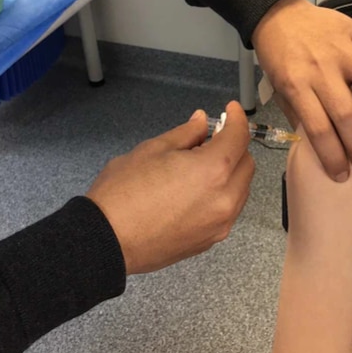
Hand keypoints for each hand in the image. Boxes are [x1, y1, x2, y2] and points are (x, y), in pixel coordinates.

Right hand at [86, 102, 253, 274]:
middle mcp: (225, 199)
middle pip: (246, 164)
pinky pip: (228, 210)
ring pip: (241, 189)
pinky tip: (197, 189)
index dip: (236, 119)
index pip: (239, 137)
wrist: (105, 242)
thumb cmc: (123, 193)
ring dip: (230, 172)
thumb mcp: (152, 150)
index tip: (231, 110)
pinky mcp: (210, 240)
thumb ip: (186, 134)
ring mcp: (220, 223)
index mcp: (213, 170)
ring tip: (201, 164)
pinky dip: (221, 194)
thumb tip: (201, 122)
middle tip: (211, 138)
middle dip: (234, 146)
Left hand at [252, 0, 351, 181]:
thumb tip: (319, 145)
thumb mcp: (279, 88)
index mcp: (296, 85)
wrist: (276, 15)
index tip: (343, 175)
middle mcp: (319, 68)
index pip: (318, 129)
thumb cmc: (278, 56)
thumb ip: (299, 114)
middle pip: (346, 113)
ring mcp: (339, 47)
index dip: (333, 157)